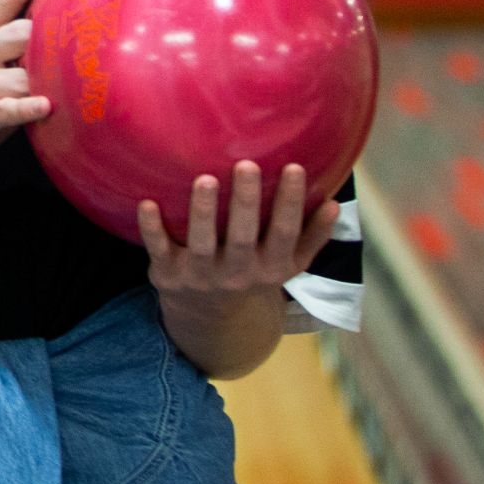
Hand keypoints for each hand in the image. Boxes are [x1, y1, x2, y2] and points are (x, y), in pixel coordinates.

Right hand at [0, 0, 59, 195]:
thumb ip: (17, 53)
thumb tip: (68, 38)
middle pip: (20, 33)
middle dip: (50, 44)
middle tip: (83, 52)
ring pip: (20, 76)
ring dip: (44, 88)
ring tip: (63, 97)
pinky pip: (8, 108)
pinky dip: (28, 108)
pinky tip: (45, 107)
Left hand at [141, 161, 336, 313]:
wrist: (209, 319)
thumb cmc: (253, 274)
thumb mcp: (287, 265)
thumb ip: (312, 236)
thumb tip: (336, 205)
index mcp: (269, 268)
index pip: (284, 234)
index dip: (291, 203)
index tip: (294, 167)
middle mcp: (236, 273)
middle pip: (242, 237)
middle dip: (246, 203)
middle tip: (247, 164)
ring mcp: (200, 275)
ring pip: (201, 243)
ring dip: (202, 212)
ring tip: (205, 179)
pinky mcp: (168, 273)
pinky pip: (159, 249)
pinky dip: (151, 228)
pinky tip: (147, 202)